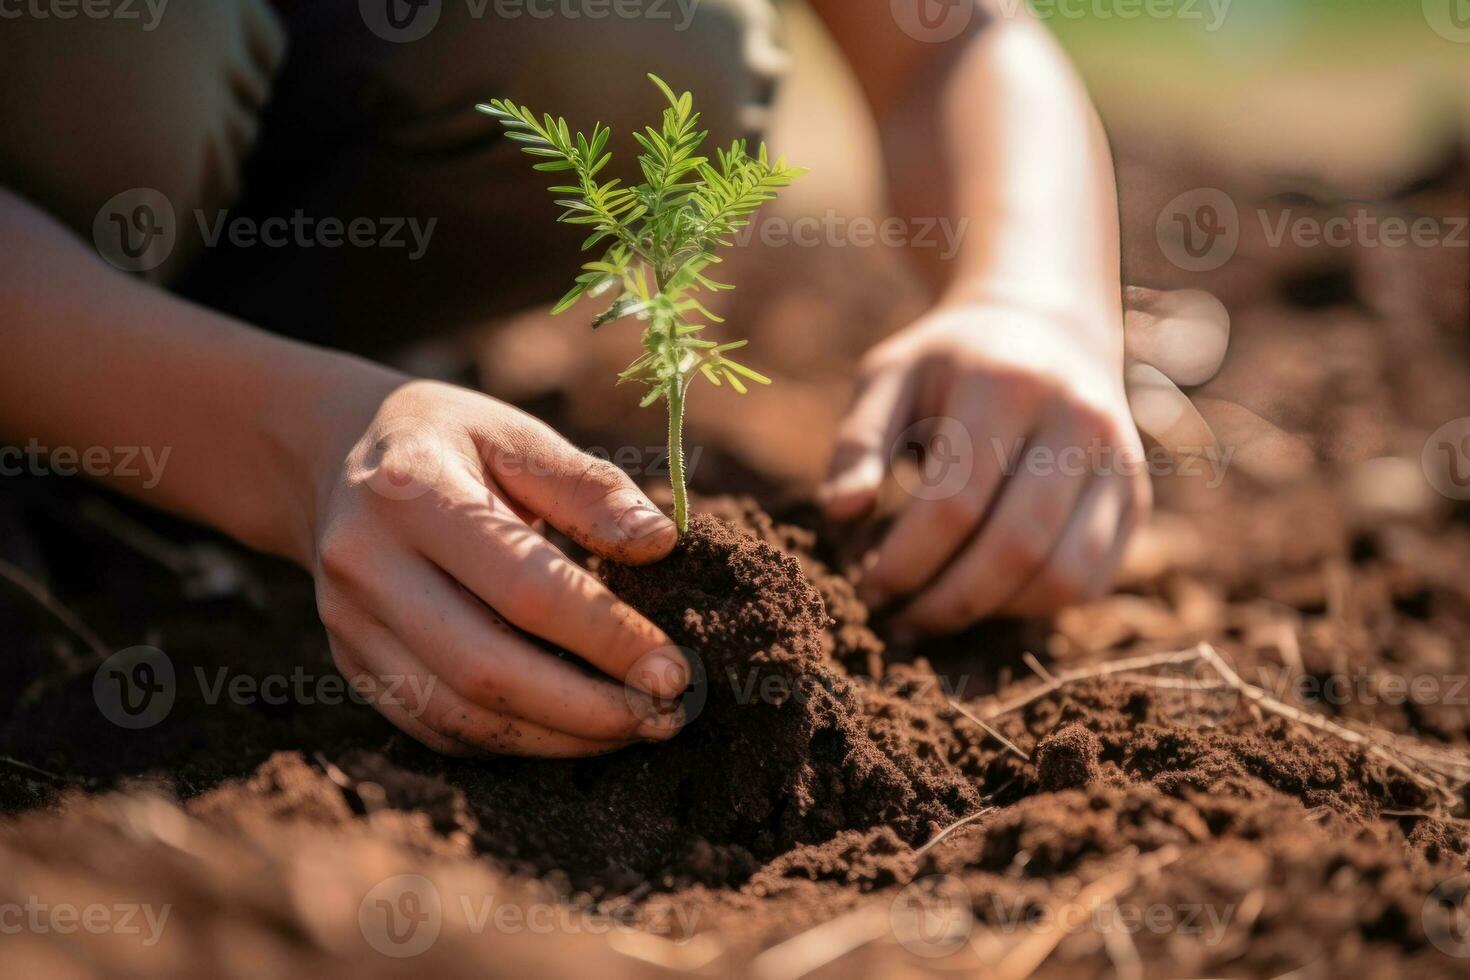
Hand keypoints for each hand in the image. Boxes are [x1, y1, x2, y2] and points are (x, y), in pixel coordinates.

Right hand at [307, 378, 689, 756]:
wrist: (336, 457)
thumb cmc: (451, 441)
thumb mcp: (517, 435)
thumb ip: (588, 488)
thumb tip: (660, 544)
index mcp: (411, 492)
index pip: (524, 586)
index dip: (607, 636)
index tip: (674, 666)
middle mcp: (365, 565)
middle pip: (486, 668)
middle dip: (589, 708)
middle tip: (666, 714)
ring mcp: (349, 624)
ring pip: (459, 715)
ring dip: (558, 737)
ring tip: (634, 727)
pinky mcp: (353, 665)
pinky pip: (437, 729)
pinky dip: (513, 742)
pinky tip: (573, 730)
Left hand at [821, 301, 1149, 631]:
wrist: (1046, 324)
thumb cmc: (951, 362)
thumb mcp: (890, 377)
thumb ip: (857, 442)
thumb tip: (840, 514)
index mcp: (1007, 386)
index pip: (954, 504)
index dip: (905, 562)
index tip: (867, 590)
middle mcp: (1078, 421)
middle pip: (1016, 548)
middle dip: (947, 602)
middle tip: (899, 621)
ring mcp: (1118, 462)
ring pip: (1064, 576)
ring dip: (992, 613)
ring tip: (937, 612)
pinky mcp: (1133, 498)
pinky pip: (1090, 581)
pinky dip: (1032, 606)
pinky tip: (984, 595)